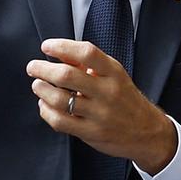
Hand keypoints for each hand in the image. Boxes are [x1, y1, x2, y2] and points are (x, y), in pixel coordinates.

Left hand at [27, 38, 178, 171]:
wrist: (147, 132)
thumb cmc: (125, 99)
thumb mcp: (114, 76)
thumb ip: (89, 65)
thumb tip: (59, 54)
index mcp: (114, 73)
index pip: (87, 52)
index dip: (62, 47)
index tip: (47, 46)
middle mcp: (108, 92)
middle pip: (67, 75)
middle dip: (43, 69)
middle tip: (33, 67)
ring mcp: (99, 114)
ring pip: (59, 99)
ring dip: (41, 90)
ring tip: (38, 85)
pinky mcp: (91, 133)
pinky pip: (60, 121)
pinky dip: (46, 111)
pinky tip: (45, 105)